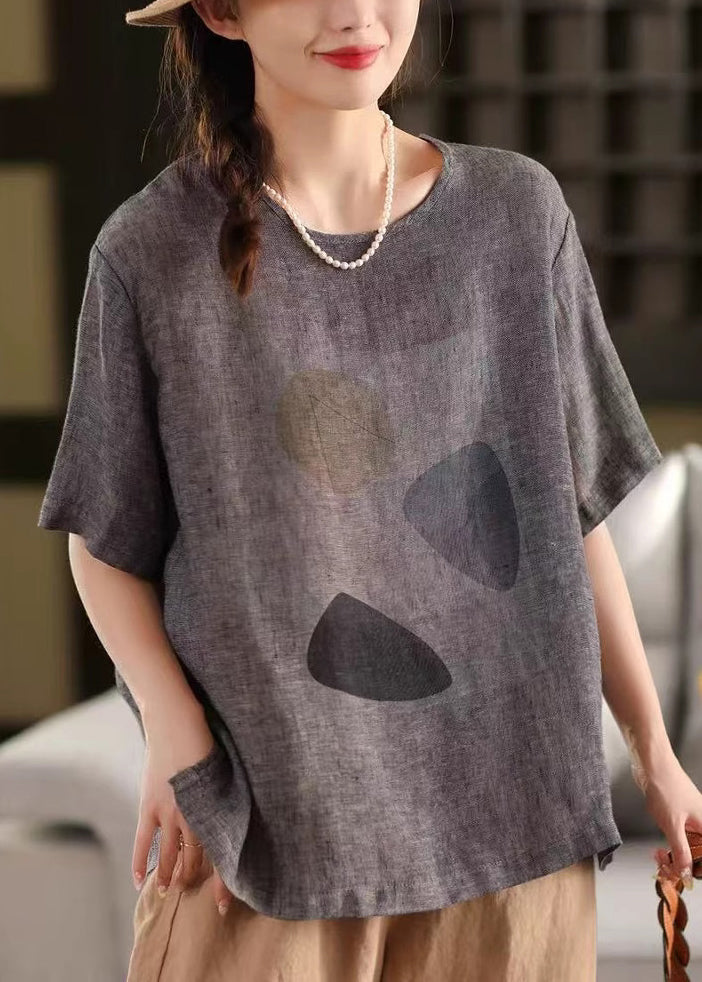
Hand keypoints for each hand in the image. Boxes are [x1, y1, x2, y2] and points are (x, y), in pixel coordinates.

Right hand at [131, 704, 234, 915]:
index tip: (225, 902)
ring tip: (171, 891)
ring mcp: (170, 811)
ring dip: (171, 876)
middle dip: (196, 880)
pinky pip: (144, 841)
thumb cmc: (204, 738)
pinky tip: (141, 881)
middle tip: (195, 895)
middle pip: (196, 857)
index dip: (223, 881)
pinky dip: (141, 862)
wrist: (175, 720)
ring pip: (171, 855)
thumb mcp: (220, 769)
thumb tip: (222, 812)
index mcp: (215, 806)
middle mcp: (195, 813)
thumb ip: (219, 795)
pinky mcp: (150, 804)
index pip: (220, 852)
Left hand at [634, 748, 701, 889]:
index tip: (683, 877)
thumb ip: (681, 851)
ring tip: (659, 858)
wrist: (652, 764)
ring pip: (688, 848)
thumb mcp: (673, 825)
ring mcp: (691, 820)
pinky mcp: (678, 816)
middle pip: (699, 855)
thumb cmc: (665, 787)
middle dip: (683, 865)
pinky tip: (659, 850)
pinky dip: (669, 846)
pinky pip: (679, 838)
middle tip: (665, 868)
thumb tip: (686, 873)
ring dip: (674, 857)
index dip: (697, 870)